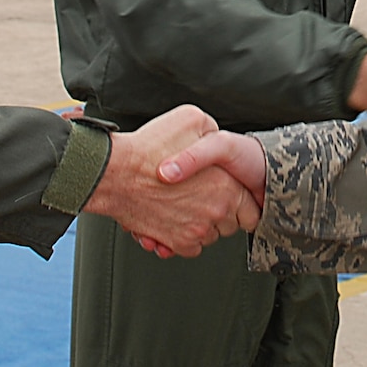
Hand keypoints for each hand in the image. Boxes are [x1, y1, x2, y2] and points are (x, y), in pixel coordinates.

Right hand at [82, 105, 259, 257]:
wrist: (115, 173)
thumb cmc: (149, 147)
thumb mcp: (191, 119)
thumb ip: (211, 129)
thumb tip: (215, 134)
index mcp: (226, 186)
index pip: (251, 209)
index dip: (243, 203)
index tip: (234, 200)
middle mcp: (215, 211)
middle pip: (230, 225)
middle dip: (221, 214)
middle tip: (204, 199)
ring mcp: (196, 230)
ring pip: (209, 236)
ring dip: (201, 225)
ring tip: (185, 206)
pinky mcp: (176, 242)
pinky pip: (190, 248)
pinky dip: (183, 238)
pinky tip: (173, 219)